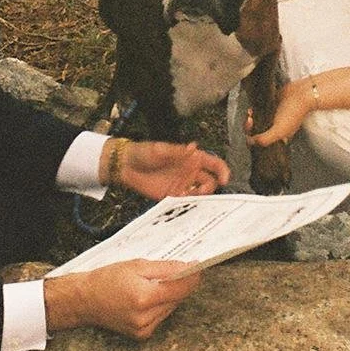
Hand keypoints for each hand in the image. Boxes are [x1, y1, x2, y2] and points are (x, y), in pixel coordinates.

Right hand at [43, 259, 200, 339]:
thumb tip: (188, 267)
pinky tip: (145, 299)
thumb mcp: (136, 265)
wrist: (84, 300)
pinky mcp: (142, 335)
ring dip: (168, 296)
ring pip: (171, 308)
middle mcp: (146, 317)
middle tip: (168, 272)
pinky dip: (159, 306)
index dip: (192, 275)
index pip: (181, 287)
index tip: (197, 265)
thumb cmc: (106, 279)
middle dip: (178, 284)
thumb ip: (165, 268)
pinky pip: (161, 317)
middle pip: (178, 298)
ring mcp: (144, 329)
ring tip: (149, 286)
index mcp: (144, 297)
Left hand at [112, 140, 229, 199]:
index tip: (224, 178)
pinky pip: (186, 202)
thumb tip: (194, 147)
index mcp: (190, 158)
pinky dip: (188, 203)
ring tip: (190, 196)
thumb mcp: (160, 149)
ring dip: (200, 197)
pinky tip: (181, 200)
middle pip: (210, 181)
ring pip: (200, 194)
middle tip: (202, 190)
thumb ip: (177, 151)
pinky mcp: (172, 195)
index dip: (222, 170)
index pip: (213, 163)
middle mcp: (189, 171)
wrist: (125, 166)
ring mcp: (182, 184)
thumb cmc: (142, 152)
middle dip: (210, 187)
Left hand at [247, 79, 314, 147]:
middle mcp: (275, 128)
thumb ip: (265, 139)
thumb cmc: (294, 112)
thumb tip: (252, 142)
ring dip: (250, 119)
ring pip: (256, 121)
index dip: (253, 141)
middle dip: (249, 128)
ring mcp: (272, 117)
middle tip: (249, 121)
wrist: (300, 94)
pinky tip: (253, 108)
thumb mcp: (279, 131)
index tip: (251, 134)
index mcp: (278, 137)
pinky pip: (258, 111)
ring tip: (250, 114)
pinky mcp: (270, 106)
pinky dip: (254, 110)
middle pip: (256, 132)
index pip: (262, 143)